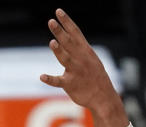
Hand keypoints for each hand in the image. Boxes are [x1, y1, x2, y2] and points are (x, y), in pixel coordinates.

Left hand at [39, 8, 126, 126]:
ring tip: (52, 42)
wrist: (103, 97)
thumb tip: (68, 35)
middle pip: (68, 43)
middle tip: (51, 21)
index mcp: (85, 51)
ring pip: (65, 59)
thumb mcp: (90, 58)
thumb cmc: (94, 76)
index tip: (58, 11)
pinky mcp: (70, 84)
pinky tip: (42, 76)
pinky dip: (50, 79)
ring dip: (59, 51)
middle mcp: (80, 59)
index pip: (75, 32)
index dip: (66, 21)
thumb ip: (78, 47)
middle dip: (60, 32)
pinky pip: (58, 81)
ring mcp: (75, 71)